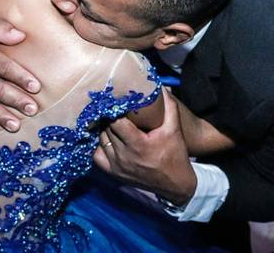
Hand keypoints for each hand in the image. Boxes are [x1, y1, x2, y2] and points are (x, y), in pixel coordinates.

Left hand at [94, 88, 196, 205]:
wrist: (175, 184)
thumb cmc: (175, 154)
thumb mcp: (174, 129)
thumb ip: (169, 107)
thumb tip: (161, 88)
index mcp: (139, 145)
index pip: (116, 122)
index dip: (115, 110)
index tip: (118, 101)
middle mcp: (124, 157)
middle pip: (107, 129)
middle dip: (110, 117)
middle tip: (115, 107)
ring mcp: (117, 167)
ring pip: (100, 140)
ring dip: (105, 130)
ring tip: (112, 121)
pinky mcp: (114, 174)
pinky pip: (97, 155)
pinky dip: (101, 145)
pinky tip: (109, 138)